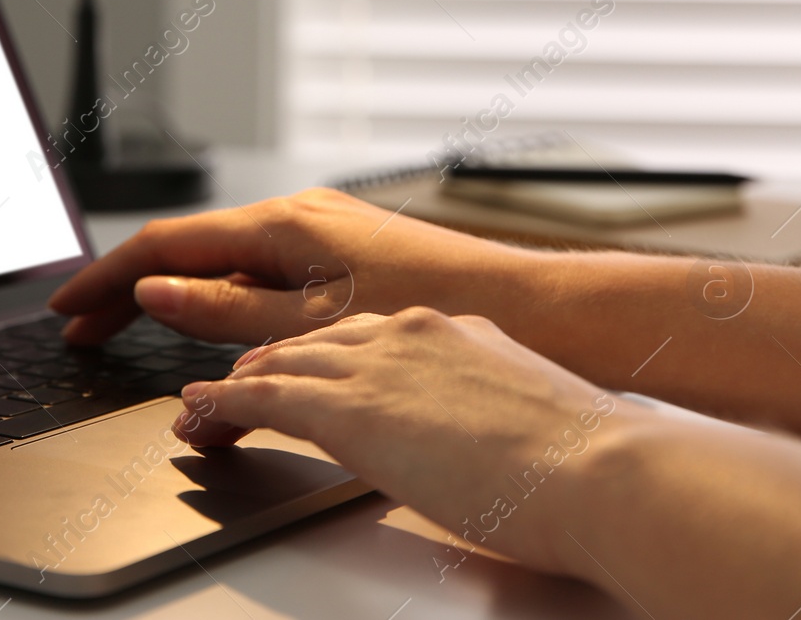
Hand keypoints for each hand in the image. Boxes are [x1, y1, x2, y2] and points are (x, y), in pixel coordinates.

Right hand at [49, 187, 534, 344]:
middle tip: (81, 328)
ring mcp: (316, 228)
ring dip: (168, 290)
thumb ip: (226, 312)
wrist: (518, 303)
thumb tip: (156, 294)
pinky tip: (205, 317)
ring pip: (219, 256)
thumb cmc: (428, 310)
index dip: (105, 280)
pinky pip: (253, 262)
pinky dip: (214, 290)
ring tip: (125, 326)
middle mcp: (293, 214)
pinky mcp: (337, 247)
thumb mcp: (310, 326)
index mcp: (279, 225)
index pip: (165, 247)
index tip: (65, 308)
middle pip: (185, 248)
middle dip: (125, 288)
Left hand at [175, 309, 627, 578]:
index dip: (323, 354)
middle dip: (268, 362)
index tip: (303, 368)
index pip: (366, 335)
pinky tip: (201, 412)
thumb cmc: (585, 460)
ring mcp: (376, 366)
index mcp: (454, 331)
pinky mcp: (348, 410)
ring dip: (234, 385)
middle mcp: (409, 333)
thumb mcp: (527, 414)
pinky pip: (264, 400)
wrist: (599, 469)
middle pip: (313, 341)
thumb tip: (484, 438)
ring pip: (278, 364)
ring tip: (203, 401)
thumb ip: (488, 412)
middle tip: (235, 381)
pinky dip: (222, 405)